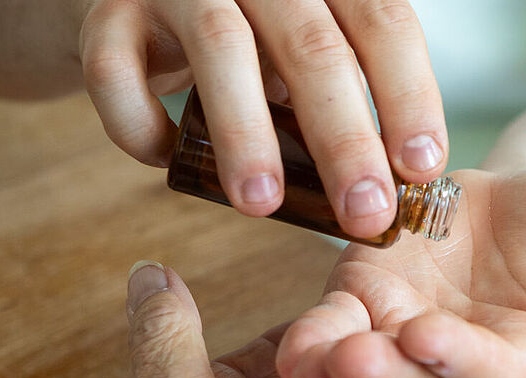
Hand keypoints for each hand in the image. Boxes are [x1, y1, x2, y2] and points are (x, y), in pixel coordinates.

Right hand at [77, 0, 447, 236]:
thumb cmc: (236, 39)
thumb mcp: (294, 49)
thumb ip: (334, 95)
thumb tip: (383, 192)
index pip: (382, 20)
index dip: (408, 94)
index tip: (421, 167)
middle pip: (311, 43)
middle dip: (345, 136)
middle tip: (365, 211)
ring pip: (220, 47)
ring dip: (246, 134)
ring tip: (262, 206)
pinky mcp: (103, 14)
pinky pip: (118, 76)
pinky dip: (142, 129)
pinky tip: (164, 159)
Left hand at [277, 163, 525, 377]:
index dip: (469, 365)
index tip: (435, 341)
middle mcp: (471, 374)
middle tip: (354, 359)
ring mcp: (416, 344)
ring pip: (372, 372)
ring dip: (338, 367)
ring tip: (307, 355)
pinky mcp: (375, 304)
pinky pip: (339, 326)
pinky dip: (315, 335)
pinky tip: (289, 341)